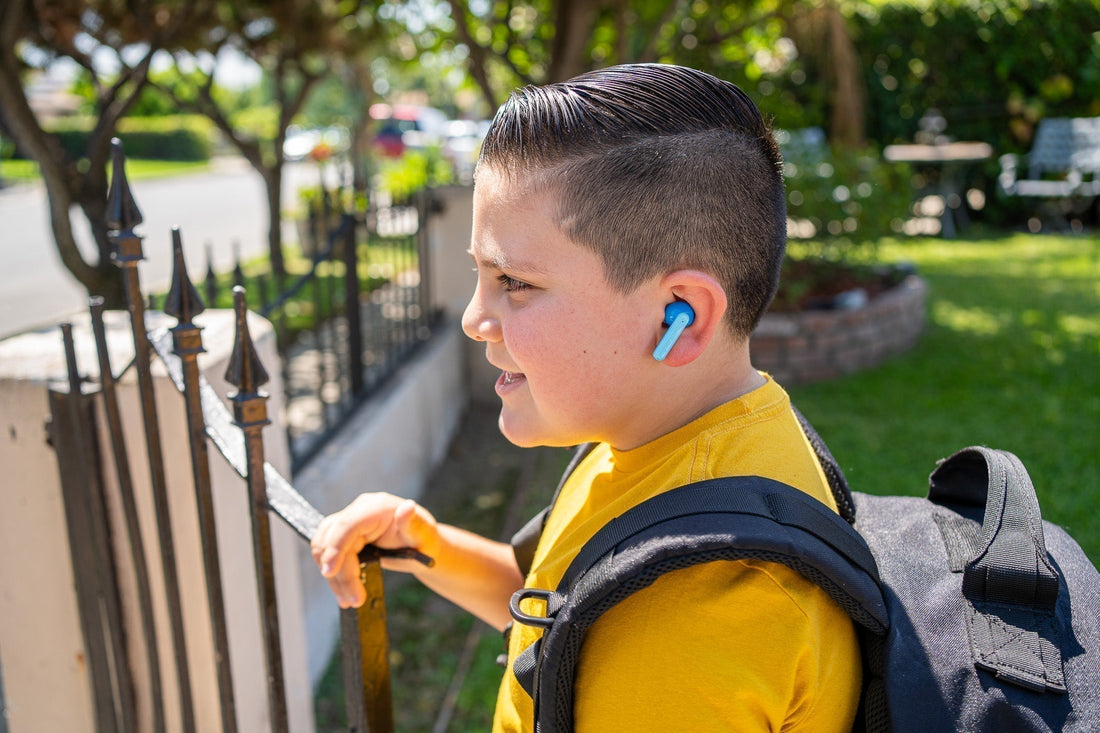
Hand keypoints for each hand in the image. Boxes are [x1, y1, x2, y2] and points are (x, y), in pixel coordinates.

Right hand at [311, 493, 438, 607]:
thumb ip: (414, 523)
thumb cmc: (424, 541)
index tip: (330, 573)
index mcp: (377, 507)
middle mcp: (360, 510)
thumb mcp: (423, 534)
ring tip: (348, 600)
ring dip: (333, 577)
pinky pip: (328, 554)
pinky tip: (343, 592)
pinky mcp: (345, 535)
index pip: (347, 525)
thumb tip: (407, 507)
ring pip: (324, 547)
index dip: (335, 548)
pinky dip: (334, 575)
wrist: (421, 548)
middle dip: (338, 572)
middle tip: (353, 600)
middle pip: (332, 539)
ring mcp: (350, 522)